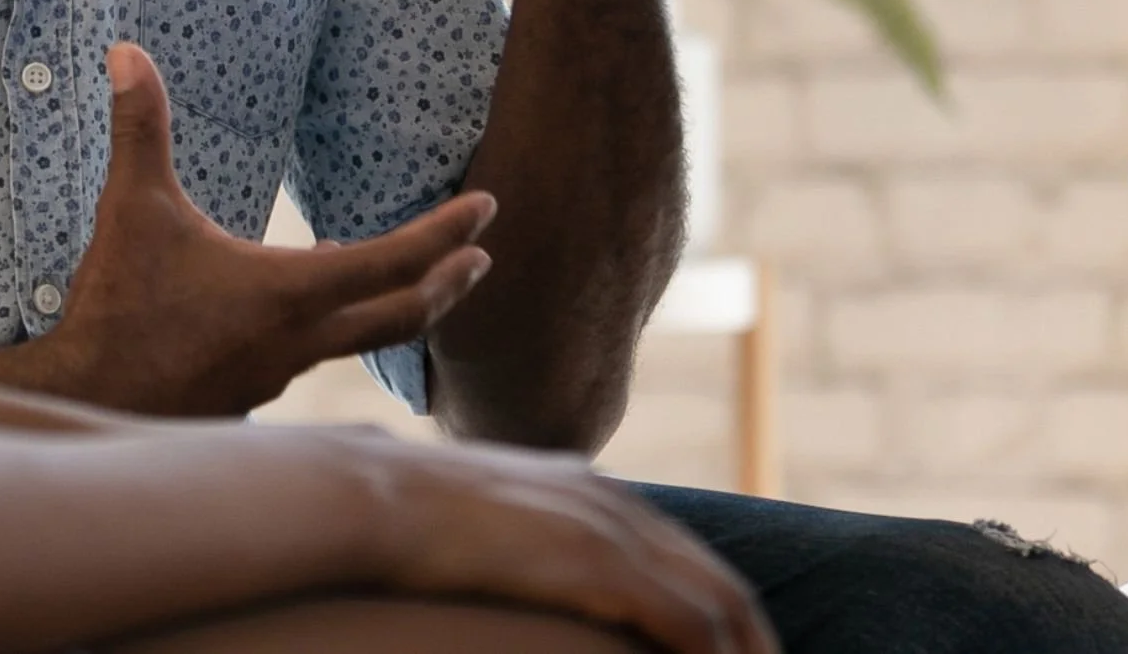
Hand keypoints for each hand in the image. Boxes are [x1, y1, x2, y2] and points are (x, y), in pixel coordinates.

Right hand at [31, 43, 494, 417]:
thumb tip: (127, 50)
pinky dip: (341, 327)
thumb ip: (140, 127)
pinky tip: (314, 307)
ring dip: (398, 306)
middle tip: (483, 255)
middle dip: (451, 281)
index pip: (392, 260)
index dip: (447, 231)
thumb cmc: (118, 307)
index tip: (488, 207)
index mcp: (289, 293)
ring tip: (414, 279)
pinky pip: (317, 355)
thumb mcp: (133, 206)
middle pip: (404, 316)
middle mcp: (300, 341)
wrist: (89, 402)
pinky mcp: (254, 392)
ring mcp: (280, 374)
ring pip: (361, 340)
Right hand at [364, 435, 777, 653]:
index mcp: (590, 489)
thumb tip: (526, 577)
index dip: (726, 623)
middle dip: (757, 649)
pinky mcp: (599, 560)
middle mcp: (613, 500)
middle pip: (723, 586)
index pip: (688, 562)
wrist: (370, 491)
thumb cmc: (404, 518)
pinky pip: (691, 625)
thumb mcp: (483, 525)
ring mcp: (608, 526)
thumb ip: (525, 544)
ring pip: (721, 607)